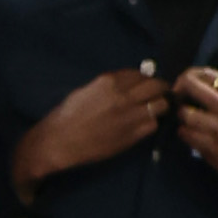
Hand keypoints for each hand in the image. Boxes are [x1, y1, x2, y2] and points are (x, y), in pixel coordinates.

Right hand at [12, 67, 167, 186]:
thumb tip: (128, 83)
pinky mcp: (131, 135)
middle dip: (158, 90)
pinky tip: (141, 126)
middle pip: (156, 86)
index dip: (144, 80)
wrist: (57, 143)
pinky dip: (150, 124)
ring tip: (152, 111)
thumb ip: (109, 86)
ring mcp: (129, 116)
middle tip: (156, 96)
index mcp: (109, 82)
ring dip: (159, 107)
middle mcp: (123, 96)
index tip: (143, 86)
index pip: (140, 74)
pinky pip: (153, 125)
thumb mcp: (86, 91)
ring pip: (161, 105)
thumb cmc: (66, 117)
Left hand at [174, 63, 217, 187]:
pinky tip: (192, 136)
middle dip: (179, 94)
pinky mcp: (210, 145)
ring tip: (189, 124)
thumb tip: (197, 84)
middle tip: (177, 103)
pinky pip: (184, 133)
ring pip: (184, 113)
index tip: (183, 88)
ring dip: (182, 119)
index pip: (205, 73)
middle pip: (189, 85)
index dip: (187, 78)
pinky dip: (185, 134)